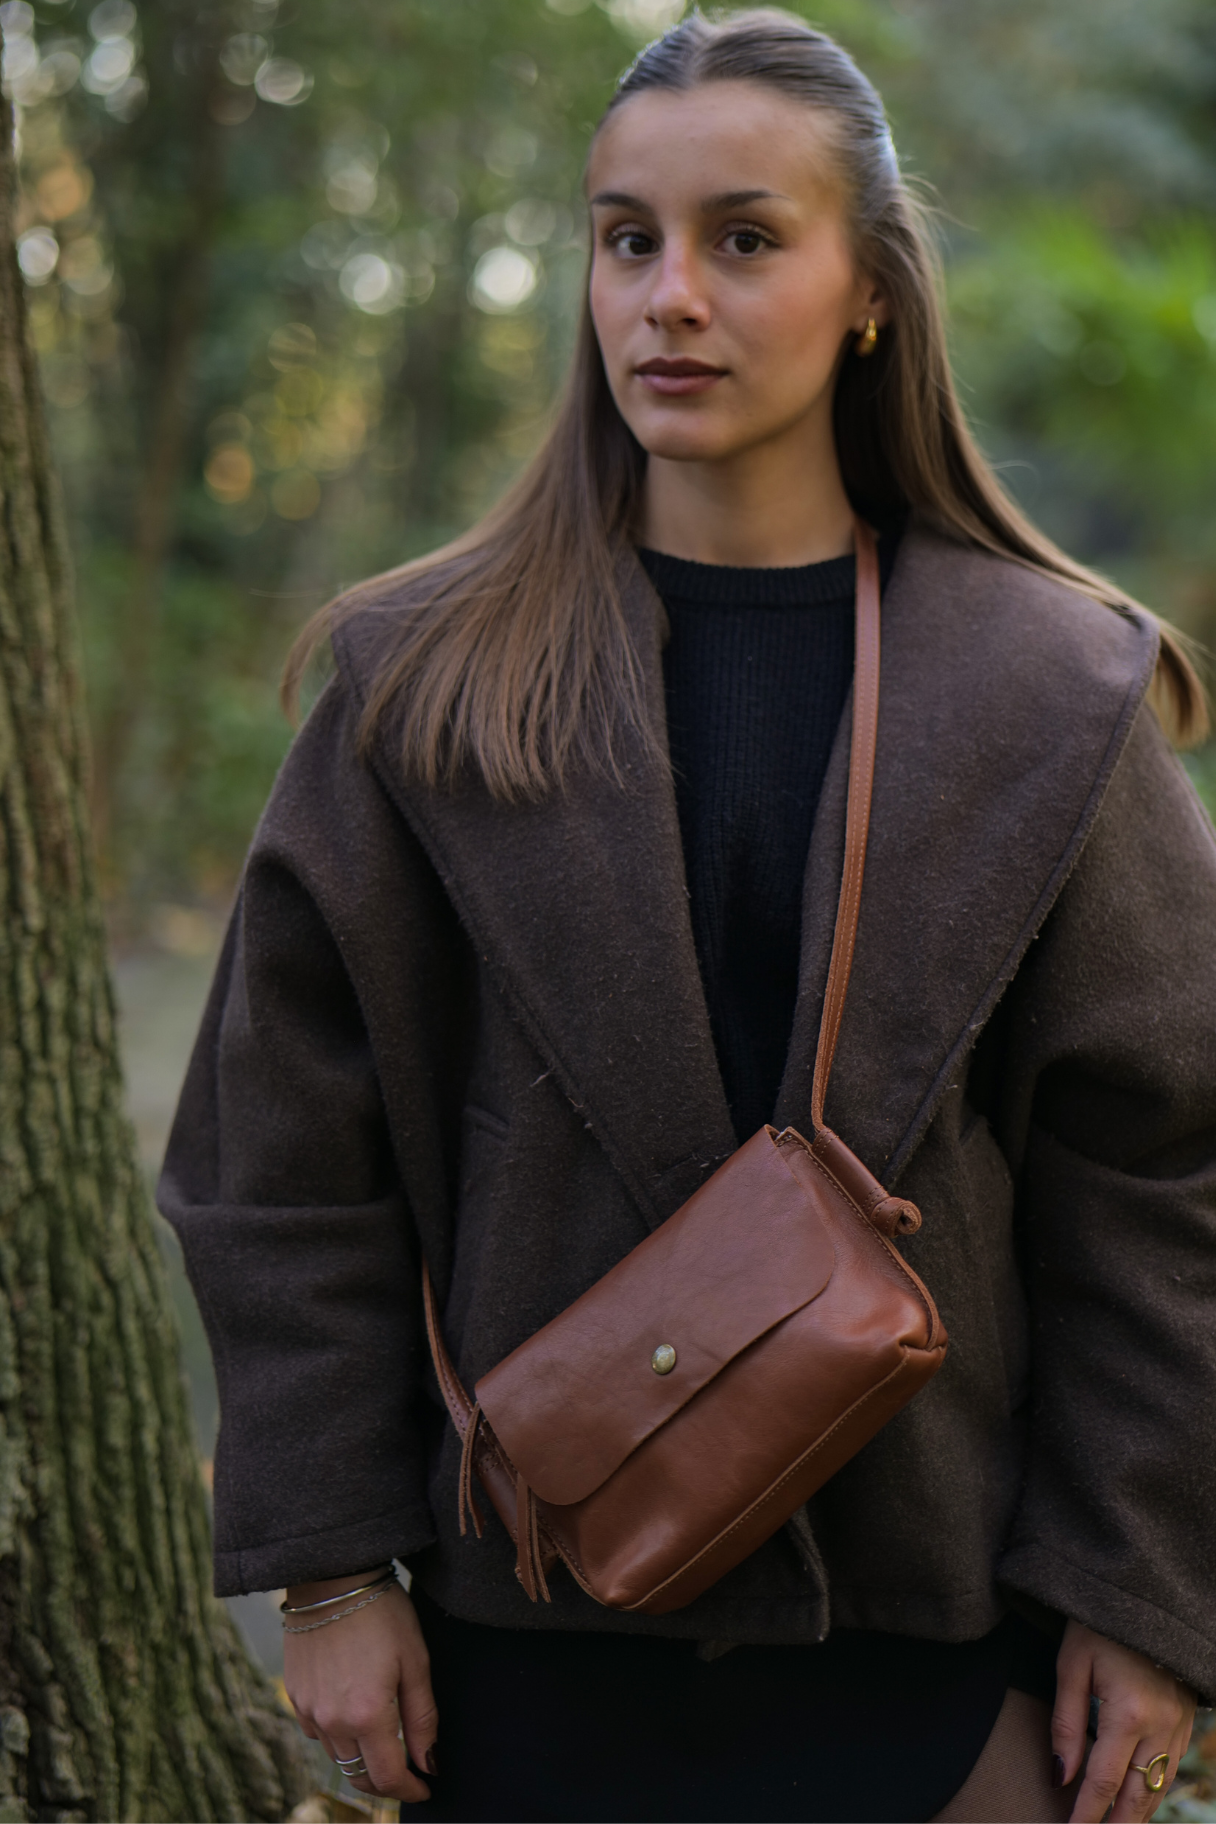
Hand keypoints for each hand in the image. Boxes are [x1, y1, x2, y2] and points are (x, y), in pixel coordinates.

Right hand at [283, 1570, 436, 1804]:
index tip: (427, 1787)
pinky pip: (318, 1733)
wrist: (332, 1577)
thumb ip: (423, 1719)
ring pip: (339, 1756)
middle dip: (386, 1782)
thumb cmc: (383, 1613)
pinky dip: (339, 1735)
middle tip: (408, 1772)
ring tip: (385, 1740)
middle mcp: (332, 1722)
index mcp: (367, 1715)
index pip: (389, 1777)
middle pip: (360, 1775)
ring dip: (362, 1757)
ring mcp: (309, 1710)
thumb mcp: (416, 1661)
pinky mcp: (294, 1696)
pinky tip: (353, 1714)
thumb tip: (430, 1764)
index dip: (411, 1789)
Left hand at [1053, 1620, 1194, 1821]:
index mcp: (1128, 1712)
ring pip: (1159, 1786)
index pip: (1105, 1781)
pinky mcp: (1185, 1718)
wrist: (1144, 1595)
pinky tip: (1140, 1802)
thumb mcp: (1071, 1665)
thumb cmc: (1097, 1625)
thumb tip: (1061, 1777)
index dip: (1087, 1813)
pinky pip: (1171, 1766)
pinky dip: (1154, 1790)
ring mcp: (1178, 1723)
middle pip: (1139, 1795)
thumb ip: (1066, 1724)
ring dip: (1138, 1814)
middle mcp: (1160, 1725)